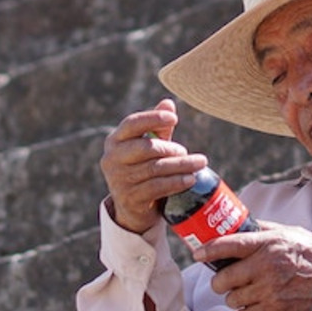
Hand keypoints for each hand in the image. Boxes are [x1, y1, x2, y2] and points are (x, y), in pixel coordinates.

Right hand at [100, 99, 208, 233]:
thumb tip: (168, 103)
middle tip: (186, 151)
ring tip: (199, 164)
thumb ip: (157, 127)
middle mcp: (112, 159)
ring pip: (155, 168)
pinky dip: (176, 182)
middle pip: (146, 148)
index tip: (174, 118)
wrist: (132, 207)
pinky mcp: (130, 198)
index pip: (132, 124)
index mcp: (115, 141)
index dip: (153, 118)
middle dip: (171, 148)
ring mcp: (119, 180)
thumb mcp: (148, 147)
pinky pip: (157, 187)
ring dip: (181, 165)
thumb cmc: (142, 168)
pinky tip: (190, 179)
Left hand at [198, 224, 311, 310]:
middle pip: (224, 278)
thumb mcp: (289, 232)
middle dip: (219, 282)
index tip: (197, 253)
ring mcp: (269, 289)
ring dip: (234, 298)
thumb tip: (242, 224)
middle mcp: (265, 265)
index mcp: (267, 243)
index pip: (229, 244)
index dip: (208, 249)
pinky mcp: (275, 307)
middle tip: (223, 281)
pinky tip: (252, 306)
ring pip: (233, 299)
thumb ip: (264, 229)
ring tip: (243, 294)